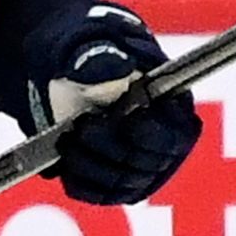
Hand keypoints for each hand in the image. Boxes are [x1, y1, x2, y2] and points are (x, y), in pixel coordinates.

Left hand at [35, 4, 200, 205]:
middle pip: (145, 165)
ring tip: (68, 137)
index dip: (149, 133)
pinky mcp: (116, 184)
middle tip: (82, 125)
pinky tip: (67, 158)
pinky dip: (79, 180)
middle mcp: (166, 143)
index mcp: (175, 105)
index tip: (121, 118)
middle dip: (109, 146)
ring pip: (120, 184)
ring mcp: (142, 168)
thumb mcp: (90, 41)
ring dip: (88, 163)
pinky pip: (100, 195)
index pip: (175, 136)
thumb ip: (102, 56)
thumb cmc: (86, 48)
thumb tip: (117, 68)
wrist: (59, 67)